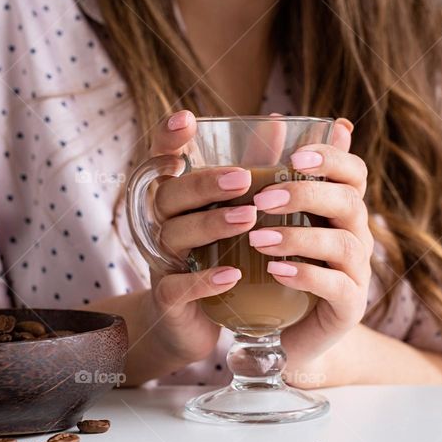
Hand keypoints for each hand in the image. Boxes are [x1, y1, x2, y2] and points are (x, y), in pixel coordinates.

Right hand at [135, 110, 257, 364]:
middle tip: (243, 178)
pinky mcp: (168, 299)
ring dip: (210, 225)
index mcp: (176, 197)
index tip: (186, 118)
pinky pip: (178, 287)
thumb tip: (280, 120)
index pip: (160, 159)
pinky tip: (232, 275)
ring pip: (174, 235)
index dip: (168, 138)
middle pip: (169, 194)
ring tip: (248, 218)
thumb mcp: (234, 208)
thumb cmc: (217, 254)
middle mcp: (162, 224)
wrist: (194, 322)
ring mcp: (162, 261)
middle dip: (205, 183)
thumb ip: (255, 165)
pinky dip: (204, 281)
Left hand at [246, 119, 372, 384]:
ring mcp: (358, 274)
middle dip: (307, 195)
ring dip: (300, 238)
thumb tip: (273, 117)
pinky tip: (275, 271)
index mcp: (341, 209)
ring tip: (258, 238)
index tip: (295, 155)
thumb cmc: (276, 266)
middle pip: (350, 203)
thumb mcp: (272, 218)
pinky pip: (337, 287)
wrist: (285, 333)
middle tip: (262, 198)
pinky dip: (306, 276)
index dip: (332, 158)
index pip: (355, 172)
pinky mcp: (349, 307)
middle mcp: (357, 236)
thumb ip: (274, 172)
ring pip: (344, 246)